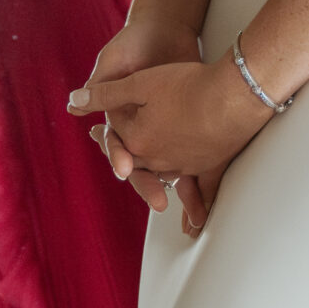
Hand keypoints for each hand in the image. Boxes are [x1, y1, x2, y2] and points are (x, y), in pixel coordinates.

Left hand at [70, 58, 269, 236]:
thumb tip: (73, 101)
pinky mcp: (210, 165)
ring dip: (154, 187)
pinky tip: (195, 224)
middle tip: (119, 166)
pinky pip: (202, 191)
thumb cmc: (188, 85)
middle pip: (137, 162)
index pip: (117, 136)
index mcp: (137, 141)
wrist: (234, 93)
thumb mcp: (141, 82)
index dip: (108, 130)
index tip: (96, 131)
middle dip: (125, 162)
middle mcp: (157, 160)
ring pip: (164, 179)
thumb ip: (105, 94)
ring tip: (154, 198)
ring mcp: (185, 165)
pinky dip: (197, 207)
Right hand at [74, 19, 212, 224]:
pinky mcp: (187, 120)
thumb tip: (72, 105)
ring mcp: (165, 124)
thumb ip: (99, 85)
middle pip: (142, 163)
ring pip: (166, 163)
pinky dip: (196, 170)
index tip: (124, 169)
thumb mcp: (113, 61)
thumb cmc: (135, 42)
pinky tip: (204, 185)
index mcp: (120, 118)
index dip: (120, 158)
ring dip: (174, 184)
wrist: (166, 25)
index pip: (117, 148)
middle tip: (159, 202)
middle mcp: (141, 126)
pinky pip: (190, 150)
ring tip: (184, 204)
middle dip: (149, 183)